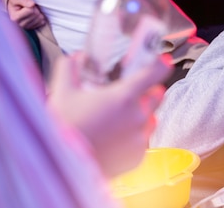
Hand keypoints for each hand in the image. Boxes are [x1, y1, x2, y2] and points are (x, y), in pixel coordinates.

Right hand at [7, 0, 45, 28]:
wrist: (14, 8)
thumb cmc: (15, 3)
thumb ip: (23, 1)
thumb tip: (32, 4)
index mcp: (15, 18)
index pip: (30, 10)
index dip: (31, 4)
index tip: (26, 3)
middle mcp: (20, 24)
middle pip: (36, 14)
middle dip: (35, 8)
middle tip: (30, 6)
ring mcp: (27, 27)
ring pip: (40, 18)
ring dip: (38, 12)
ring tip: (32, 10)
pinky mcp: (32, 28)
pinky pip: (42, 22)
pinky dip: (40, 17)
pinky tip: (34, 15)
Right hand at [46, 51, 171, 177]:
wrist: (60, 167)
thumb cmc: (63, 128)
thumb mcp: (63, 91)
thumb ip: (71, 68)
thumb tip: (77, 57)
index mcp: (124, 96)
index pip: (154, 73)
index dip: (160, 65)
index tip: (163, 61)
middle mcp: (137, 117)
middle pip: (156, 96)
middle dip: (146, 92)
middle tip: (127, 94)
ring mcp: (139, 138)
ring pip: (151, 119)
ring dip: (140, 115)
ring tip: (117, 120)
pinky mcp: (138, 157)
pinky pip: (143, 140)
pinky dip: (133, 137)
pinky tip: (114, 138)